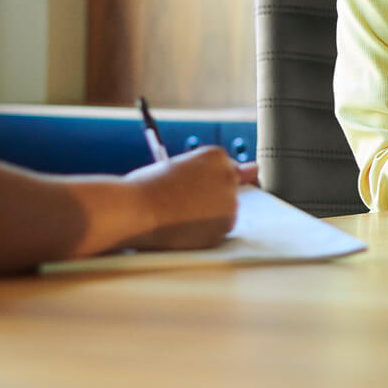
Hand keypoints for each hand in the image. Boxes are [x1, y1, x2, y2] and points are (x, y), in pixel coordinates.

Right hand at [122, 146, 239, 250]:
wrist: (135, 211)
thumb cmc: (148, 188)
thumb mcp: (180, 167)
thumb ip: (213, 170)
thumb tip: (252, 171)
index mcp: (216, 156)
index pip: (228, 168)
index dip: (208, 181)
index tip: (194, 188)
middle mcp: (229, 176)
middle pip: (229, 190)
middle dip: (211, 198)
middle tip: (181, 202)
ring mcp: (230, 201)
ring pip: (226, 212)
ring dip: (210, 216)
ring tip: (179, 214)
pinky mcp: (226, 225)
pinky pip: (220, 230)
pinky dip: (206, 232)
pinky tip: (184, 227)